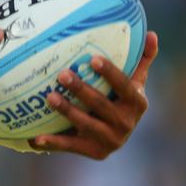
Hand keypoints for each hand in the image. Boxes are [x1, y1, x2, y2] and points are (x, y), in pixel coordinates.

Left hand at [30, 31, 158, 158]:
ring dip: (67, 111)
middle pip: (101, 104)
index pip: (124, 86)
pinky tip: (34, 138)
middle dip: (81, 90)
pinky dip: (52, 143)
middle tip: (62, 74)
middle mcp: (126, 123)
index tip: (93, 59)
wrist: (116, 136)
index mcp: (137, 103)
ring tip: (49, 96)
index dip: (110, 73)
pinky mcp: (94, 152)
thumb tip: (151, 33)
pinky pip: (70, 146)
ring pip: (85, 124)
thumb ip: (141, 60)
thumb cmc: (121, 100)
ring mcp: (110, 140)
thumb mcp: (134, 83)